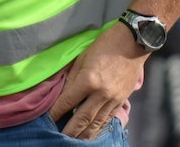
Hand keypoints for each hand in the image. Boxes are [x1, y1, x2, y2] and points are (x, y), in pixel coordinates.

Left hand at [49, 23, 145, 138]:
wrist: (133, 42)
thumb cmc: (105, 45)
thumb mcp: (83, 57)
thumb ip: (72, 78)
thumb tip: (62, 96)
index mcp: (89, 80)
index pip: (67, 102)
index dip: (56, 113)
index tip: (47, 120)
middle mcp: (101, 93)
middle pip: (82, 119)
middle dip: (69, 131)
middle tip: (57, 138)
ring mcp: (113, 99)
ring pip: (96, 124)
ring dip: (83, 135)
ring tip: (72, 141)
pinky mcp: (121, 101)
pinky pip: (107, 119)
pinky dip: (97, 128)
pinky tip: (90, 133)